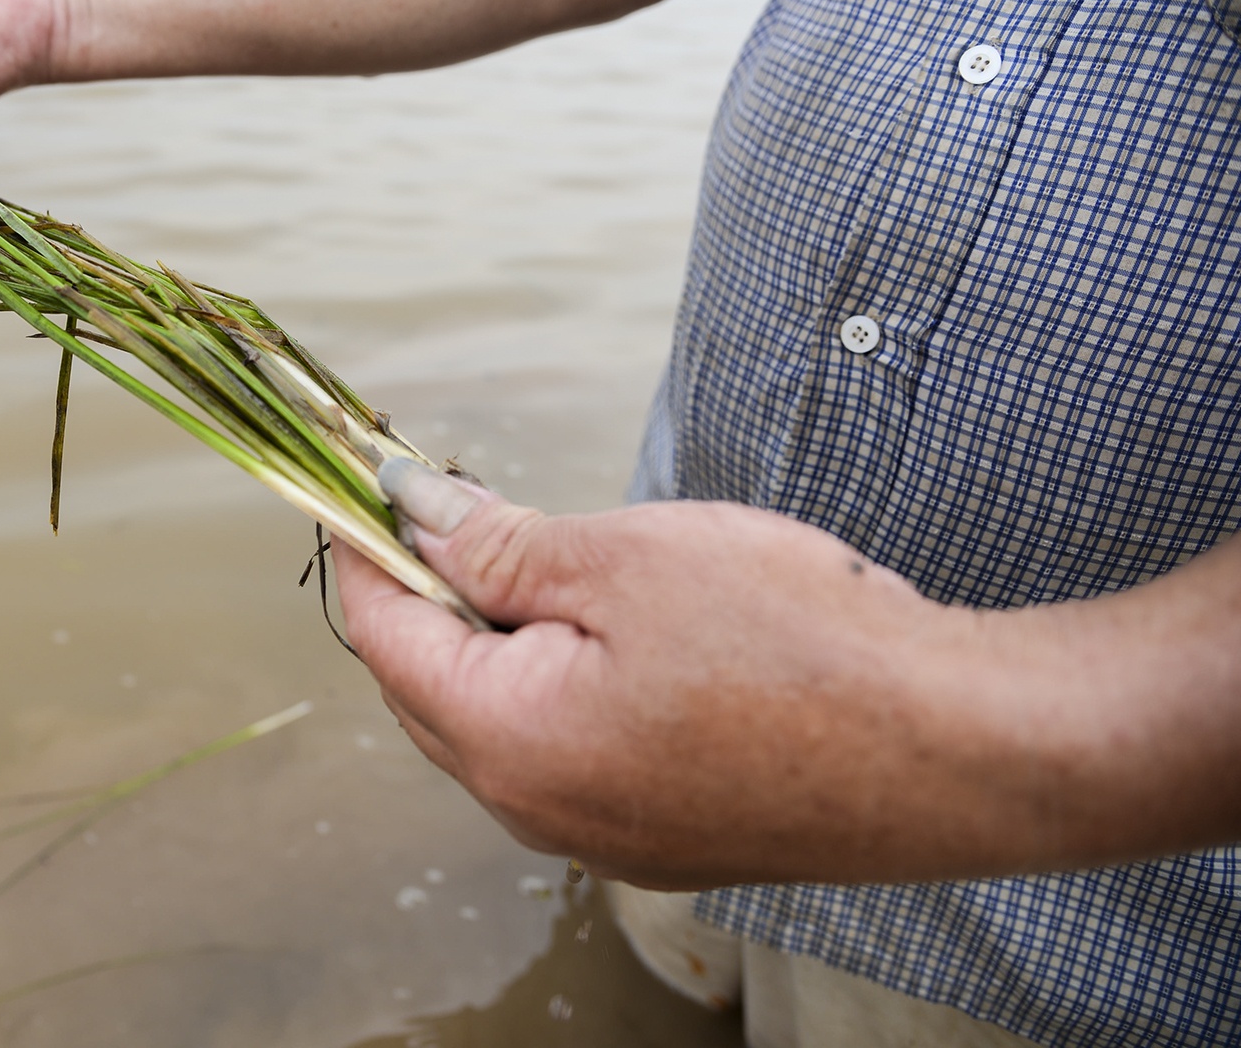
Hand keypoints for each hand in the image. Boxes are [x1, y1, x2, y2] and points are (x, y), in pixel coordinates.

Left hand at [336, 462, 1190, 889]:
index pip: (384, 638)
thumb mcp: (623, 558)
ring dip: (498, 641)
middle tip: (459, 509)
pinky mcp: (662, 837)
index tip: (367, 486)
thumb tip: (412, 512)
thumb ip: (496, 544)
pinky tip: (612, 633)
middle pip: (431, 689)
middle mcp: (537, 811)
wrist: (957, 750)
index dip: (367, 550)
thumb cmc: (798, 644)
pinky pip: (568, 755)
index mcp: (507, 741)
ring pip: (501, 724)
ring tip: (546, 560)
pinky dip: (559, 687)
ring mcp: (601, 837)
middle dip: (428, 595)